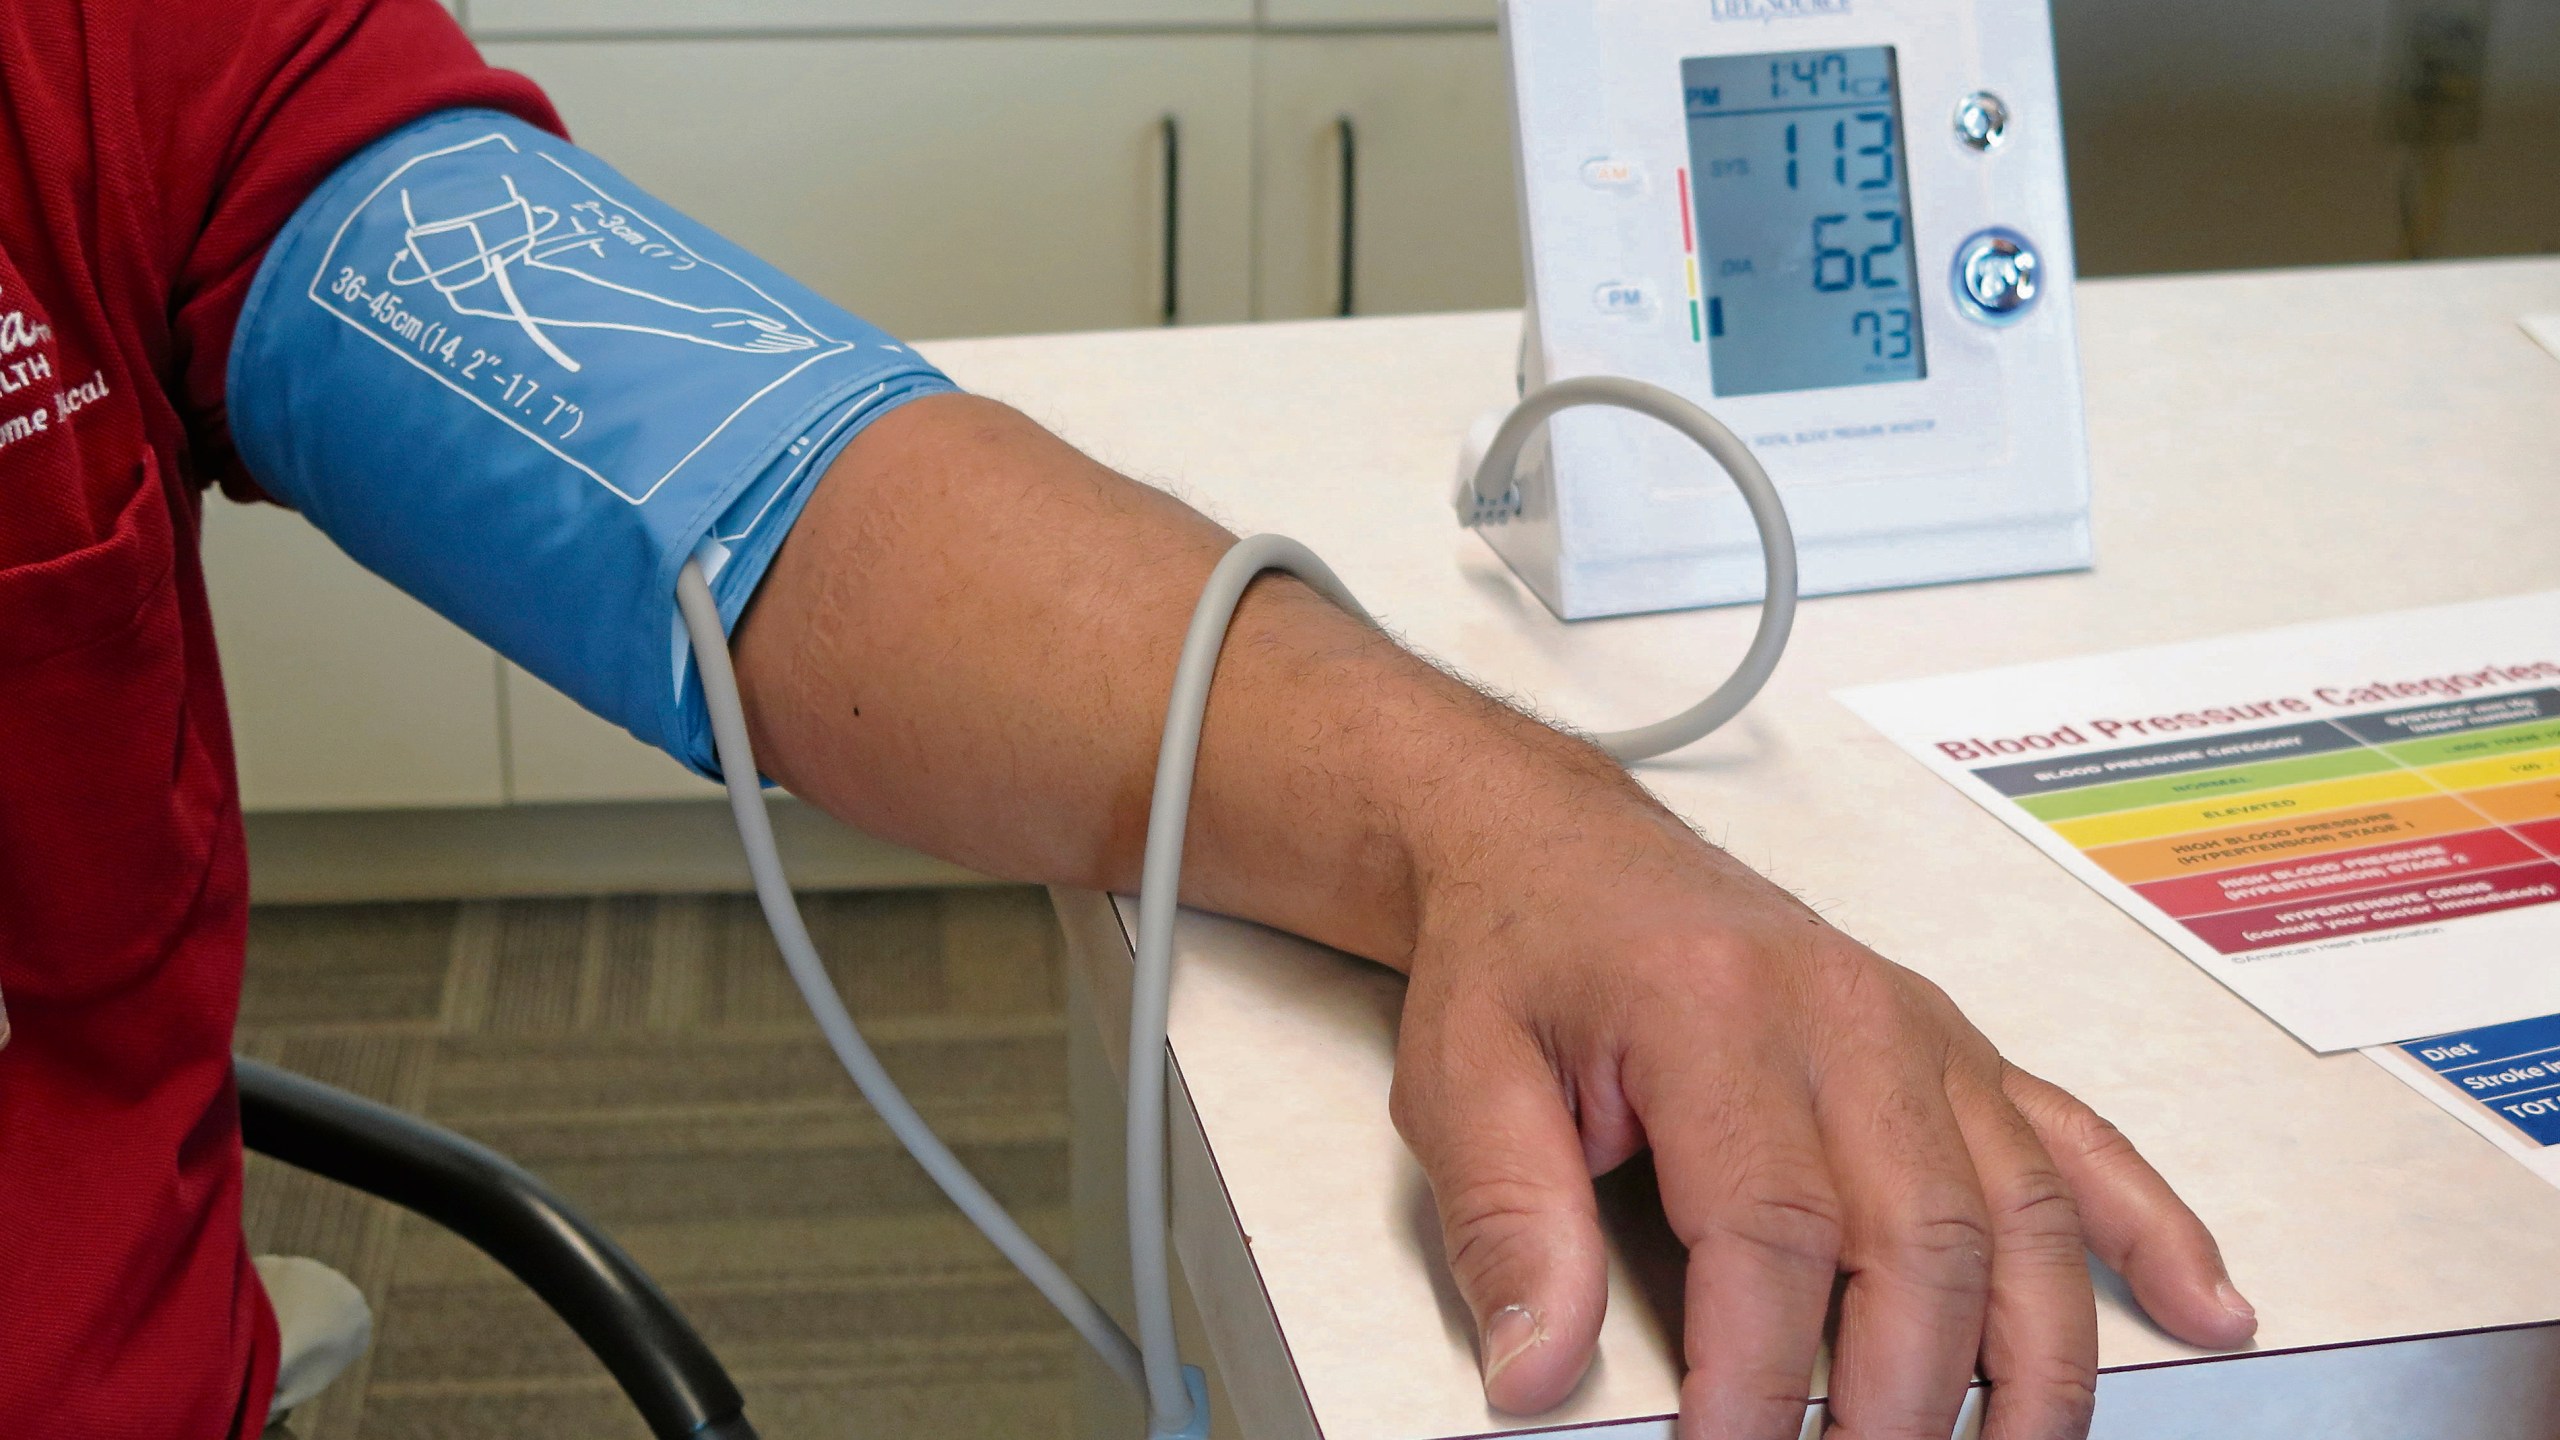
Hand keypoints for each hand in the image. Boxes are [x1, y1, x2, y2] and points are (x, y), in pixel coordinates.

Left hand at [1389, 805, 2255, 1439]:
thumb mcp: (1462, 1079)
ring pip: (2022, 1214)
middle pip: (1919, 1241)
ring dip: (2033, 1363)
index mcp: (1719, 1015)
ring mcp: (1919, 1033)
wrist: (1558, 850)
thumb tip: (1540, 1372)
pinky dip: (2153, 1229)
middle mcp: (1846, 1018)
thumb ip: (1507, 1227)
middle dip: (1903, 1401)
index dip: (1760, 1381)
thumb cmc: (1523, 954)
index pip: (1768, 1234)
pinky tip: (2204, 1306)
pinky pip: (2079, 1140)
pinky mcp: (1955, 1048)